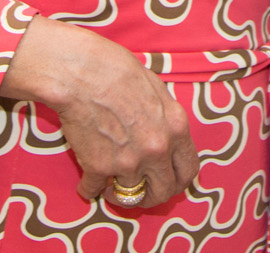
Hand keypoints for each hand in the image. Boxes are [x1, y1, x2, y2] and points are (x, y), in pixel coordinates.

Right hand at [0, 16, 198, 204]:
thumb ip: (165, 118)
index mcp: (175, 128)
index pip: (188, 170)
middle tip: (139, 193)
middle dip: (151, 196)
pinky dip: (89, 190)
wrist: (82, 72)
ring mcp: (128, 161)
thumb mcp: (157, 89)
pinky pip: (94, 191)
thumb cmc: (117, 71)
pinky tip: (86, 184)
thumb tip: (165, 134)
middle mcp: (156, 149)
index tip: (165, 182)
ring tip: (109, 189)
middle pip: (163, 192)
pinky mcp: (98, 167)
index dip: (177, 181)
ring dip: (119, 196)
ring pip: (130, 197)